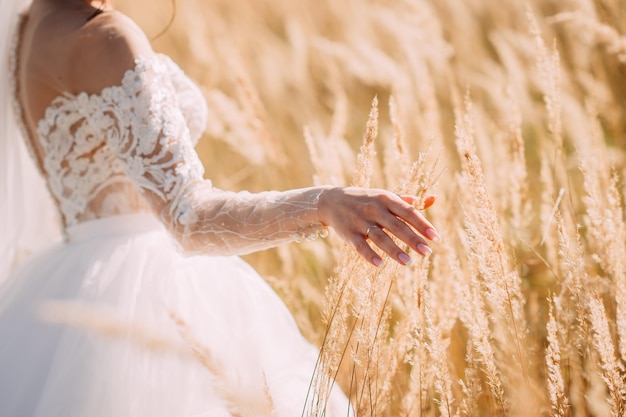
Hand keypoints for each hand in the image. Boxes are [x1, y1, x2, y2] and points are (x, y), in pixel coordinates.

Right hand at [318, 187, 439, 266]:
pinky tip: (380, 264)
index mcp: (386, 199)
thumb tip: (434, 199)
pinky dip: (369, 255)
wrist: (332, 201)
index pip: (407, 212)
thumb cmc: (366, 200)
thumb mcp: (385, 197)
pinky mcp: (349, 234)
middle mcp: (374, 209)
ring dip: (394, 250)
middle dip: (412, 239)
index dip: (422, 224)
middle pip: (396, 226)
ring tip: (408, 262)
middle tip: (427, 252)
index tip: (435, 237)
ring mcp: (360, 221)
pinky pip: (360, 246)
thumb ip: (408, 201)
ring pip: (380, 237)